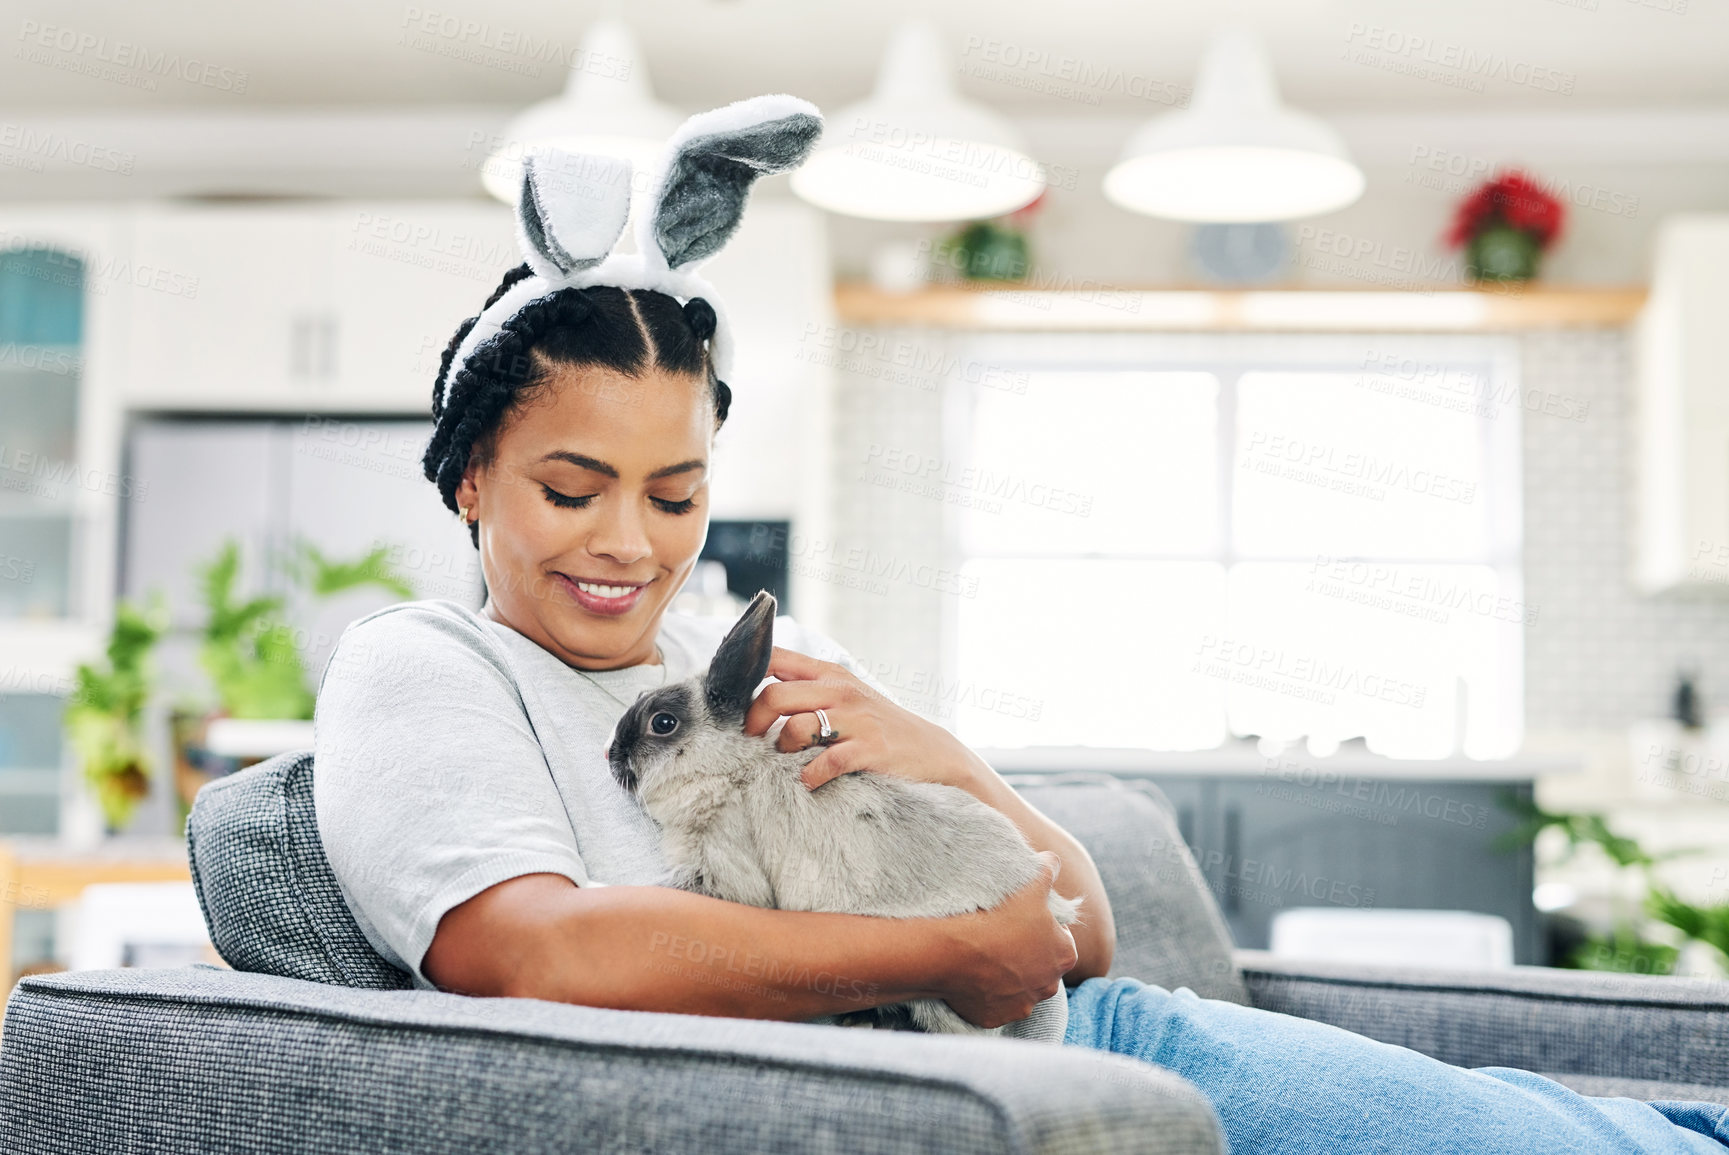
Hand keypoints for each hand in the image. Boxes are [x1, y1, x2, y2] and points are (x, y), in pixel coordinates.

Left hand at [743, 647, 983, 792]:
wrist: (932, 752)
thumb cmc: (879, 726)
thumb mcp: (846, 696)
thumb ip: (808, 690)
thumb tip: (757, 696)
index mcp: (830, 673)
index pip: (776, 657)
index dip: (747, 676)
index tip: (735, 700)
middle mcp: (841, 690)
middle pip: (774, 695)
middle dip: (753, 721)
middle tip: (751, 741)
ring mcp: (856, 719)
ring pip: (795, 728)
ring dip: (782, 751)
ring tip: (788, 761)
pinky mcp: (869, 749)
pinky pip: (824, 763)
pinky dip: (810, 776)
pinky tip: (810, 781)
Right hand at [935, 852, 1078, 1028]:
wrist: (953, 951)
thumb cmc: (997, 917)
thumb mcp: (1030, 884)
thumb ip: (1048, 870)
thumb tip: (1053, 859)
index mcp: (1064, 955)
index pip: (1061, 940)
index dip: (1042, 928)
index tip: (1022, 920)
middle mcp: (1049, 986)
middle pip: (1041, 967)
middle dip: (1028, 955)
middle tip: (1003, 937)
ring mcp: (1022, 1005)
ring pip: (1019, 988)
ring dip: (1008, 976)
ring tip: (986, 956)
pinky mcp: (995, 1018)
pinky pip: (994, 1004)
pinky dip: (986, 994)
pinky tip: (973, 975)